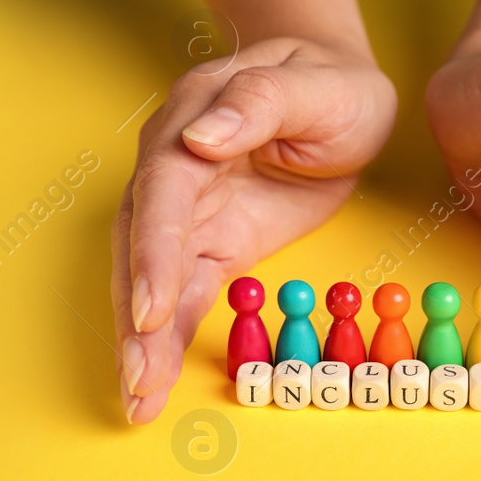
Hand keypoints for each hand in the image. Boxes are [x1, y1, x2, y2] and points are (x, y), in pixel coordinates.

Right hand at [112, 37, 394, 423]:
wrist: (343, 94)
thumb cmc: (329, 82)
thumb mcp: (313, 85)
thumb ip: (258, 106)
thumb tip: (201, 139)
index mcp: (193, 119)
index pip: (163, 189)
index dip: (154, 250)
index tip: (152, 306)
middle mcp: (175, 168)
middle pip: (142, 244)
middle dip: (137, 315)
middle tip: (140, 377)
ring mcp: (190, 210)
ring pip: (154, 278)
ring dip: (144, 340)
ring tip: (139, 398)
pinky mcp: (213, 243)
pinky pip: (184, 294)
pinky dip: (169, 338)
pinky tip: (155, 380)